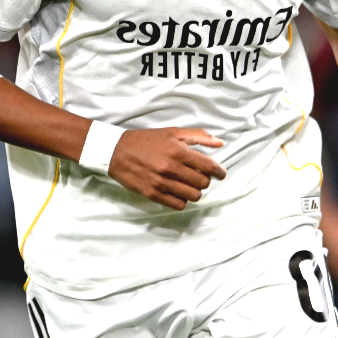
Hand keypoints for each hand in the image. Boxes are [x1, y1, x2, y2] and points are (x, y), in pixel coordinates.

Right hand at [107, 128, 225, 209]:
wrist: (117, 151)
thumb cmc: (146, 140)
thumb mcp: (172, 132)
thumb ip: (198, 136)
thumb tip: (220, 143)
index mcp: (178, 151)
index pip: (209, 166)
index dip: (219, 172)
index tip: (221, 174)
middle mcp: (171, 168)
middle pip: (203, 183)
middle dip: (205, 180)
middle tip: (199, 176)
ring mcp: (162, 183)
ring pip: (193, 196)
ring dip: (194, 191)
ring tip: (188, 184)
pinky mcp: (153, 194)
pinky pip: (178, 205)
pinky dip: (182, 200)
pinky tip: (178, 192)